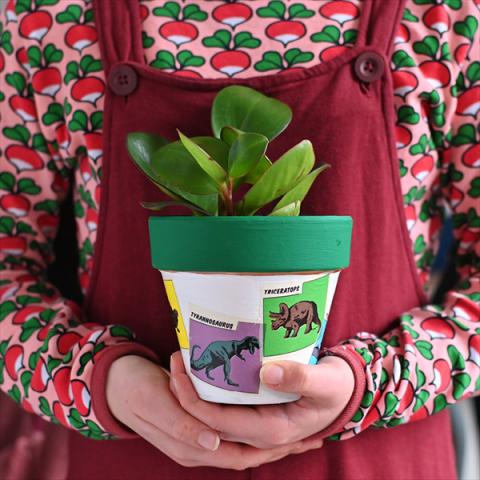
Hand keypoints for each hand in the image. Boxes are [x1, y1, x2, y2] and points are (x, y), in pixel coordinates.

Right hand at [106, 355, 322, 468]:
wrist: (118, 383)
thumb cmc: (136, 389)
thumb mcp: (156, 404)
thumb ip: (182, 426)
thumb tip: (213, 444)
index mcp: (190, 447)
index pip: (241, 455)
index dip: (271, 449)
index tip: (301, 438)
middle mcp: (197, 449)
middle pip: (248, 454)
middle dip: (280, 448)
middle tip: (312, 437)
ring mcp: (197, 438)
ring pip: (243, 444)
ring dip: (270, 440)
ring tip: (298, 430)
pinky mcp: (196, 426)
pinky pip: (232, 432)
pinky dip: (252, 429)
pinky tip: (265, 414)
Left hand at [170, 351, 353, 448]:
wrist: (345, 394)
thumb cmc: (337, 387)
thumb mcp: (325, 381)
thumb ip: (301, 377)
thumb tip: (268, 372)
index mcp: (272, 430)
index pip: (219, 422)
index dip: (193, 400)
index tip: (180, 369)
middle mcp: (260, 434)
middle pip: (210, 422)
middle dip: (186, 395)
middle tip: (176, 361)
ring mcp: (258, 426)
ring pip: (216, 418)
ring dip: (195, 396)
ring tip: (183, 365)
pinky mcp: (258, 415)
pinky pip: (227, 410)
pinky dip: (211, 394)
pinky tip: (202, 374)